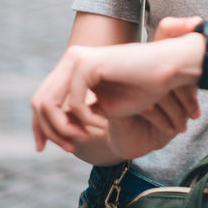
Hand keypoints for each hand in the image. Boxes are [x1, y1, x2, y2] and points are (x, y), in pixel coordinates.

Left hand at [31, 35, 203, 154]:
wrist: (168, 70)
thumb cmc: (143, 88)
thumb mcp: (104, 106)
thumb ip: (79, 114)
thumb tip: (55, 130)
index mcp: (74, 66)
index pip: (41, 98)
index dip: (38, 126)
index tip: (41, 149)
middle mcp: (71, 58)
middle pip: (38, 103)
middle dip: (49, 131)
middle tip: (69, 149)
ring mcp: (77, 59)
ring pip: (49, 104)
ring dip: (64, 129)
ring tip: (84, 137)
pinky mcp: (87, 64)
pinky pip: (74, 104)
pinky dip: (87, 120)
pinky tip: (104, 122)